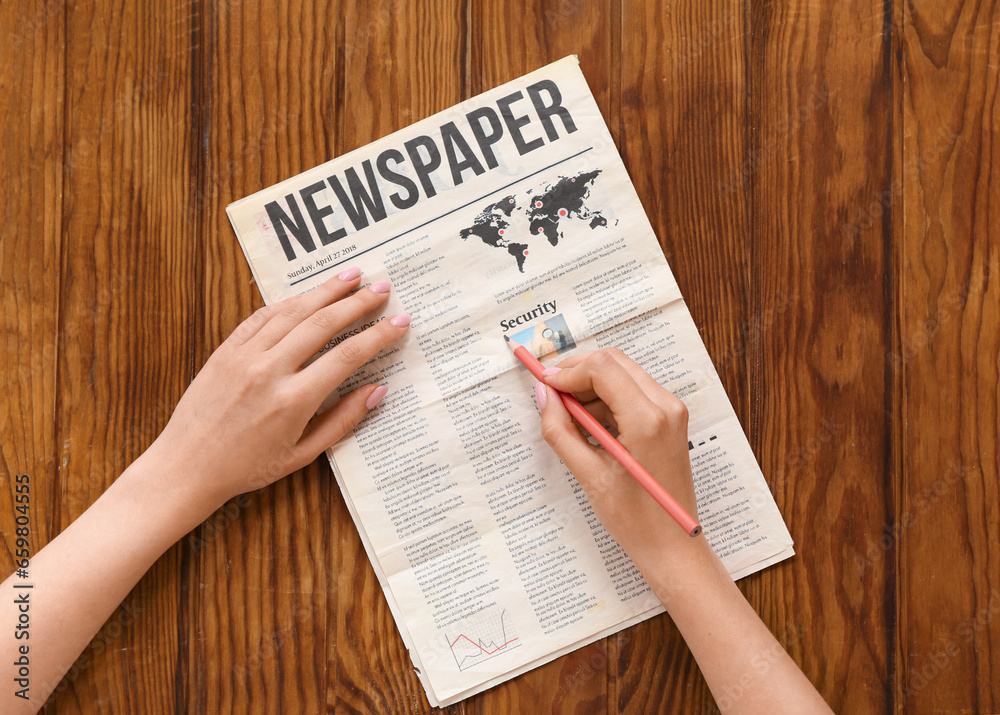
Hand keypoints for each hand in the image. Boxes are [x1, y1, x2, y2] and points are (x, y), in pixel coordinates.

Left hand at [145, 270, 409, 510]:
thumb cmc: (247, 467)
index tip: (399, 321)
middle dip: (357, 302)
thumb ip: (343, 421)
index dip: (378, 335)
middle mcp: (269, 371)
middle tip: (382, 286)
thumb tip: (377, 391)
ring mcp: (244, 356)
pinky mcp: (226, 350)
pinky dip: (288, 302)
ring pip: (293, 311)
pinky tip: (307, 294)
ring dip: (325, 290)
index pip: (347, 357)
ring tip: (351, 275)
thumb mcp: (302, 455)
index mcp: (293, 402)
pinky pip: (261, 316)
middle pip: (323, 323)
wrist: (186, 466)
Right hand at [536, 348, 709, 570]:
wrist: (672, 544)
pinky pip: (633, 391)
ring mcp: (672, 411)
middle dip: (578, 371)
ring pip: (623, 373)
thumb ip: (560, 430)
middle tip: (551, 393)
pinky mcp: (670, 418)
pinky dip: (607, 397)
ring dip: (591, 385)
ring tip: (569, 416)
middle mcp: (666, 406)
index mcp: (647, 420)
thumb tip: (543, 396)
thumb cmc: (634, 518)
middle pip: (614, 362)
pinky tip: (591, 424)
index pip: (602, 368)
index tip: (544, 386)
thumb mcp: (588, 475)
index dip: (567, 372)